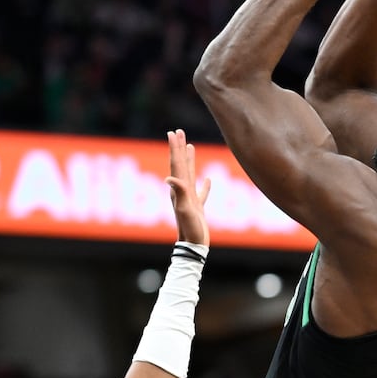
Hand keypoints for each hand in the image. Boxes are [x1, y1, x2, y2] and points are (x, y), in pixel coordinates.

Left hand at [165, 129, 210, 246]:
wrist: (193, 246)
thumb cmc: (189, 229)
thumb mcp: (184, 209)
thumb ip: (179, 192)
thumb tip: (169, 177)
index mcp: (179, 189)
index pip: (177, 163)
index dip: (175, 148)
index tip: (173, 132)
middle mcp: (182, 191)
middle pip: (180, 165)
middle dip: (179, 148)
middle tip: (177, 132)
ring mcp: (190, 199)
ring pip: (189, 174)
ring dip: (189, 160)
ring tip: (189, 146)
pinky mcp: (197, 208)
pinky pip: (201, 193)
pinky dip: (204, 185)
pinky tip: (207, 180)